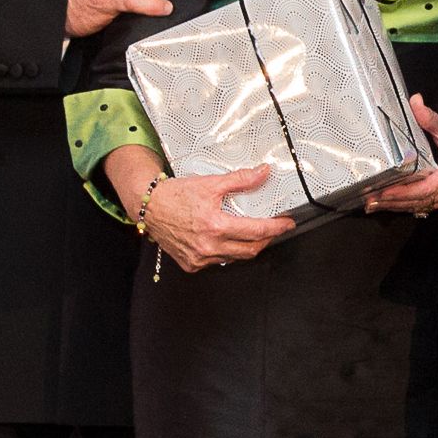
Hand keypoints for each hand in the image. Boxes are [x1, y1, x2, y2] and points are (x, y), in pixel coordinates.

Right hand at [142, 164, 294, 272]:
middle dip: (266, 240)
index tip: (287, 224)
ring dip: (246, 247)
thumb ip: (241, 180)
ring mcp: (198, 258)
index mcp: (215, 226)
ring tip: (252, 233)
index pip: (256, 232)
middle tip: (273, 229)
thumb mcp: (211, 184)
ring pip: (234, 258)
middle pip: (249, 250)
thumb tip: (263, 173)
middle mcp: (208, 246)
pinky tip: (227, 241)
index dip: (276, 228)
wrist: (150, 207)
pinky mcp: (191, 264)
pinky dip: (226, 252)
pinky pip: (217, 262)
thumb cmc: (176, 195)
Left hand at [366, 95, 437, 213]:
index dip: (403, 192)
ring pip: (422, 206)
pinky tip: (392, 204)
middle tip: (371, 201)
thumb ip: (429, 118)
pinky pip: (426, 206)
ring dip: (398, 206)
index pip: (425, 188)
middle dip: (394, 202)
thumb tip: (415, 102)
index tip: (383, 192)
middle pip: (420, 201)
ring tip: (375, 204)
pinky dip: (408, 205)